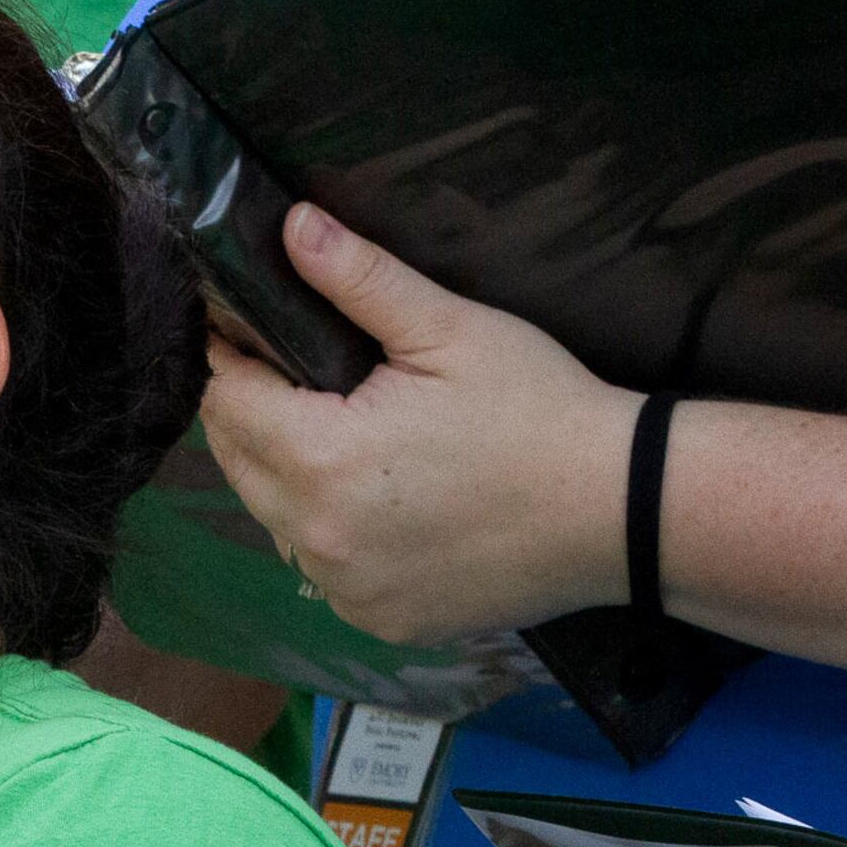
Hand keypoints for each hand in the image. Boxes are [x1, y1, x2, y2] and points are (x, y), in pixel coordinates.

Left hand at [198, 203, 638, 646]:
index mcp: (319, 459)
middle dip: (250, 414)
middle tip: (285, 373)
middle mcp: (316, 537)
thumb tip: (292, 226)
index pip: (227, 400)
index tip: (239, 328)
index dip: (228, 357)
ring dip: (283, 479)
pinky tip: (373, 501)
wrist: (619, 510)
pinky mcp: (378, 619)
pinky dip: (330, 535)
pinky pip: (323, 570)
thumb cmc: (538, 410)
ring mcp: (345, 588)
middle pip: (238, 463)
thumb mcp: (450, 331)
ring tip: (332, 434)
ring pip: (275, 520)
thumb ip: (360, 281)